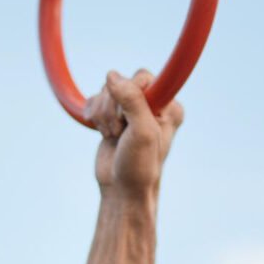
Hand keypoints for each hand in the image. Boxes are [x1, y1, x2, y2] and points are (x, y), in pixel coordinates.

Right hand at [84, 69, 184, 194]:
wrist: (121, 188)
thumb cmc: (139, 165)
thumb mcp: (142, 132)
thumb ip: (132, 101)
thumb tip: (112, 74)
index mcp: (169, 106)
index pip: (143, 77)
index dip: (130, 94)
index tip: (128, 118)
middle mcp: (153, 104)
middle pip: (121, 82)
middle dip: (112, 108)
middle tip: (120, 132)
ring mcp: (131, 109)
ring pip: (106, 90)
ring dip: (103, 114)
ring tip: (112, 136)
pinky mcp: (113, 114)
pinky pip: (95, 98)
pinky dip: (93, 114)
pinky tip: (102, 132)